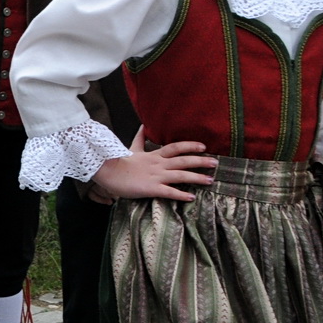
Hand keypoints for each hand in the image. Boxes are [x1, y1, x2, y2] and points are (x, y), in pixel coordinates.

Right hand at [89, 128, 216, 200]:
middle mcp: (158, 164)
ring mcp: (155, 176)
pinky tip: (191, 197)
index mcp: (154, 155)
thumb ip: (140, 138)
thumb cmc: (119, 162)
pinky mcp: (150, 188)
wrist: (106, 171)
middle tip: (216, 163)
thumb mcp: (131, 148)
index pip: (176, 147)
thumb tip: (144, 125)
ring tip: (210, 181)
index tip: (204, 146)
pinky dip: (180, 194)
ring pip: (180, 176)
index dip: (190, 146)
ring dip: (196, 178)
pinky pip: (168, 192)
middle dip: (200, 161)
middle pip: (183, 161)